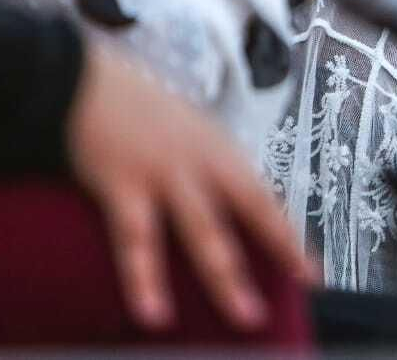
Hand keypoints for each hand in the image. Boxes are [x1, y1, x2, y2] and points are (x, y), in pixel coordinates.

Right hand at [66, 41, 316, 330]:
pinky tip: (152, 312)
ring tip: (243, 315)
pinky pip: (136, 239)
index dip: (289, 237)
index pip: (264, 198)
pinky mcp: (123, 183)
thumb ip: (205, 175)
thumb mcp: (185, 136)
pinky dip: (144, 277)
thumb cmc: (137, 114)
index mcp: (219, 152)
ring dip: (224, 275)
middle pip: (247, 211)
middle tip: (298, 292)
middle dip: (276, 253)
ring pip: (201, 230)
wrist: (84, 81)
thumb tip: (226, 224)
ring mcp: (164, 172)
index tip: (312, 275)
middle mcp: (201, 161)